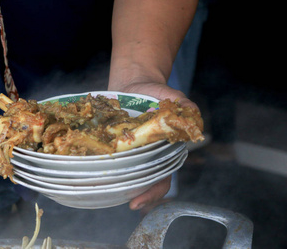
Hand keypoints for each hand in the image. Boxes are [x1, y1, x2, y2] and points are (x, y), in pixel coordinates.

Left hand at [109, 81, 197, 210]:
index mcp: (163, 150)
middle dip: (136, 195)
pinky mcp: (115, 143)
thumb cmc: (155, 92)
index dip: (153, 192)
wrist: (135, 83)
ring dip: (118, 184)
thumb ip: (183, 104)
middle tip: (126, 204)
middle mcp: (146, 154)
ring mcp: (130, 150)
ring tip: (105, 192)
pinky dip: (104, 166)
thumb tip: (194, 115)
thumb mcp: (171, 95)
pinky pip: (111, 158)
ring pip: (125, 173)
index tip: (138, 201)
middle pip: (142, 182)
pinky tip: (92, 172)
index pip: (161, 178)